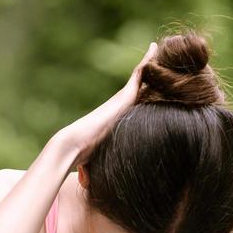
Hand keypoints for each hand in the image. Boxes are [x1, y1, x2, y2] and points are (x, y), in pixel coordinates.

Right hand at [58, 41, 159, 164]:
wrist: (72, 146)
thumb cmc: (83, 157)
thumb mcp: (99, 161)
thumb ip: (96, 169)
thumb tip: (86, 185)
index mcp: (118, 118)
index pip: (134, 100)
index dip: (143, 91)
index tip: (150, 83)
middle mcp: (120, 105)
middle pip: (138, 83)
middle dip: (148, 71)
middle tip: (159, 55)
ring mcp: (121, 99)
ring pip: (140, 75)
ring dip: (149, 61)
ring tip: (160, 47)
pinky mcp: (123, 96)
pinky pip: (139, 74)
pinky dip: (147, 61)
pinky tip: (155, 49)